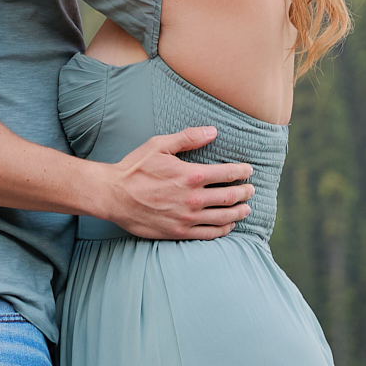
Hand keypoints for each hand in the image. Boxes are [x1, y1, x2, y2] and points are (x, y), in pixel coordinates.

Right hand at [96, 127, 253, 240]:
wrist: (113, 196)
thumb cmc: (135, 168)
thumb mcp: (160, 145)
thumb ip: (188, 138)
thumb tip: (213, 131)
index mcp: (191, 175)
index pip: (227, 174)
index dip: (242, 172)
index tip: (249, 171)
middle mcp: (193, 198)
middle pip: (230, 197)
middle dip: (245, 193)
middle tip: (252, 190)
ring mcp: (187, 218)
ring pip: (223, 218)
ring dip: (239, 213)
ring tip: (246, 209)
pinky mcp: (179, 232)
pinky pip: (208, 234)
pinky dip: (223, 230)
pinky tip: (228, 226)